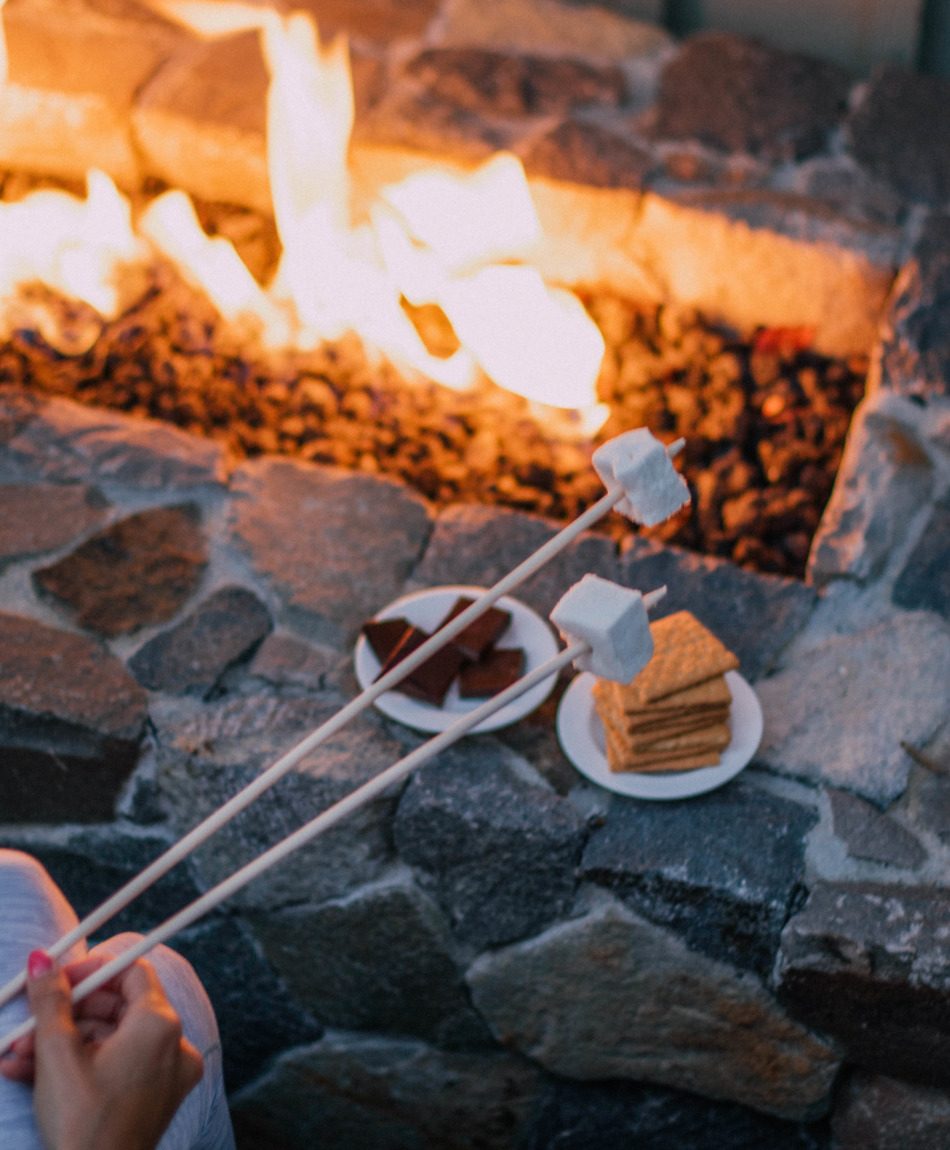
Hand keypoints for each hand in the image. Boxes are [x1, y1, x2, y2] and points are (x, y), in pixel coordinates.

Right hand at [1, 949, 202, 1149]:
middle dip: (66, 1014)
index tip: (57, 979)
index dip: (92, 970)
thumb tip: (43, 960)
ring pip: (111, 1040)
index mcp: (160, 1024)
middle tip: (28, 1021)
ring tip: (17, 1055)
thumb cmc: (81, 1124)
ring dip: (62, 1044)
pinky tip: (30, 1074)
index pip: (132, 971)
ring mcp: (168, 1074)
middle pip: (119, 1006)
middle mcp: (175, 1044)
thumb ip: (51, 1000)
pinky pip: (118, 1066)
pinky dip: (80, 1067)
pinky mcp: (154, 1098)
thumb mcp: (57, 1054)